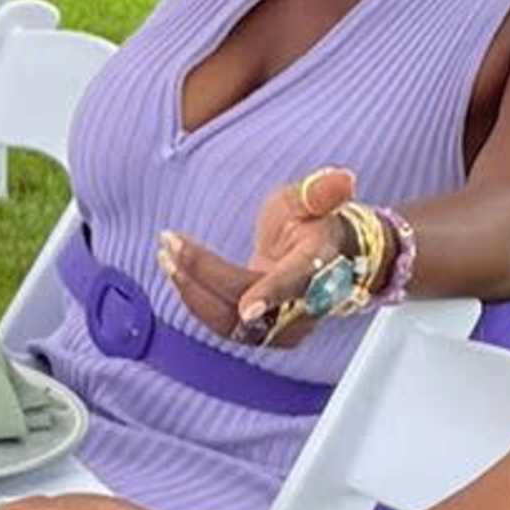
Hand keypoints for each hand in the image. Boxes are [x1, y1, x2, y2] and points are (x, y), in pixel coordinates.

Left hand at [159, 162, 359, 349]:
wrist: (326, 260)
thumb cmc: (316, 223)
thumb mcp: (317, 200)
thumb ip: (323, 192)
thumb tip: (344, 178)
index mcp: (317, 268)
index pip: (294, 284)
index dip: (271, 294)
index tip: (248, 308)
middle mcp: (300, 304)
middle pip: (247, 301)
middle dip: (205, 275)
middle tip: (171, 243)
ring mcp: (279, 324)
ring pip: (229, 322)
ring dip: (192, 290)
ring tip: (166, 256)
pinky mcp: (258, 331)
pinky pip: (221, 323)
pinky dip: (194, 299)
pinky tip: (174, 271)